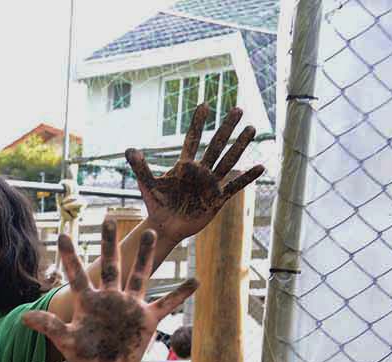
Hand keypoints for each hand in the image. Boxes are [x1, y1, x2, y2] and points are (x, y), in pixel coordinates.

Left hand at [24, 226, 195, 361]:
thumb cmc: (86, 357)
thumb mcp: (66, 341)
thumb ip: (49, 326)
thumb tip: (22, 318)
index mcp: (89, 302)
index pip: (76, 275)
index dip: (69, 257)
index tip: (63, 235)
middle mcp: (110, 298)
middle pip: (111, 265)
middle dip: (109, 243)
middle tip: (109, 217)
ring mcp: (130, 306)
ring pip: (139, 275)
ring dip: (145, 256)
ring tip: (150, 233)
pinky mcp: (147, 318)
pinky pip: (166, 303)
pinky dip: (180, 294)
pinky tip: (195, 281)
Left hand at [126, 104, 263, 249]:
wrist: (165, 227)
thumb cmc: (157, 205)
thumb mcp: (148, 186)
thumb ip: (140, 168)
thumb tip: (130, 149)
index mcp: (184, 165)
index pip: (192, 139)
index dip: (197, 123)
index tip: (204, 104)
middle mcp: (200, 170)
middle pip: (215, 144)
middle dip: (226, 127)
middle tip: (238, 109)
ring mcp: (211, 183)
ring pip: (228, 160)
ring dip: (240, 145)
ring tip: (251, 129)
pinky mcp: (218, 199)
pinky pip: (235, 186)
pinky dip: (247, 178)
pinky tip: (261, 167)